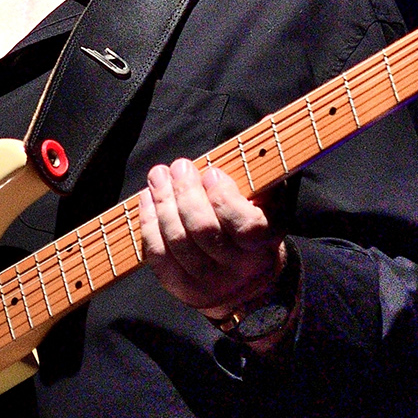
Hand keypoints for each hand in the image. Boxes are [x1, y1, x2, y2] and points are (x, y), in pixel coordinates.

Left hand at [138, 157, 288, 326]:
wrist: (248, 285)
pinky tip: (147, 199)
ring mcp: (208, 283)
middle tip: (179, 166)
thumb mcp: (270, 203)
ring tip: (158, 176)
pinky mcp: (181, 288)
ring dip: (163, 202)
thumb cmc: (253, 228)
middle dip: (186, 192)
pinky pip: (158, 254)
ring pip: (177, 240)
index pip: (246, 226)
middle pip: (203, 230)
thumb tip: (254, 129)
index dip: (223, 197)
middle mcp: (238, 269)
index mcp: (264, 246)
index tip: (211, 172)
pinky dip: (148, 223)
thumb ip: (262, 174)